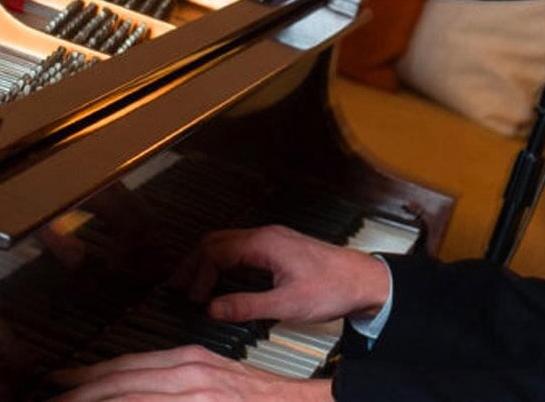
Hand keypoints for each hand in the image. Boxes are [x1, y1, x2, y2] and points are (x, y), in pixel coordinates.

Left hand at [50, 345, 332, 400]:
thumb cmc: (259, 399)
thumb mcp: (212, 382)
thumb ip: (177, 385)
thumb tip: (140, 392)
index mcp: (188, 361)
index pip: (125, 366)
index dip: (88, 374)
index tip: (59, 381)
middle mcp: (187, 373)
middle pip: (118, 382)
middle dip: (78, 391)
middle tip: (46, 395)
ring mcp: (196, 395)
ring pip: (130, 399)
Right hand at [172, 225, 389, 323]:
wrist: (365, 281)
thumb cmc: (335, 287)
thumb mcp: (288, 304)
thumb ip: (248, 306)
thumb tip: (215, 308)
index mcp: (264, 244)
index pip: (216, 252)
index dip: (199, 274)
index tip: (194, 296)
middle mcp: (266, 236)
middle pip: (215, 241)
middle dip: (194, 263)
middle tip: (178, 285)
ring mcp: (273, 240)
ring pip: (227, 243)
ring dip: (207, 261)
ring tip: (193, 282)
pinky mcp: (279, 249)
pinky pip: (240, 248)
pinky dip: (223, 262)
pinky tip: (221, 278)